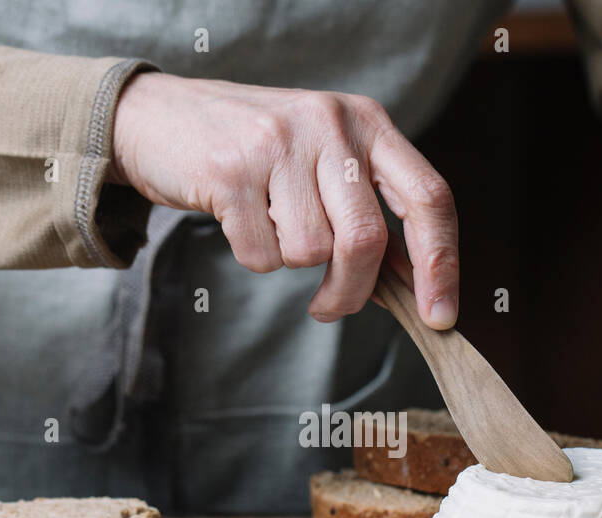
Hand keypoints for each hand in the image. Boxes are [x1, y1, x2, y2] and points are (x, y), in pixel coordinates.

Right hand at [111, 72, 458, 327]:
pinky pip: (262, 255)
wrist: (159, 117)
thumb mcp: (325, 160)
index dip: (441, 264)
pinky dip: (254, 256)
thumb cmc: (256, 151)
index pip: (429, 198)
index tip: (440, 316)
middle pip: (366, 241)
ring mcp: (279, 143)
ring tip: (268, 225)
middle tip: (330, 307)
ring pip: (311, 253)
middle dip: (351, 291)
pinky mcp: (231, 170)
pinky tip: (239, 219)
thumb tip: (413, 283)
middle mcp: (331, 124)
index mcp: (368, 122)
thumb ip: (370, 208)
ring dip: (291, 263)